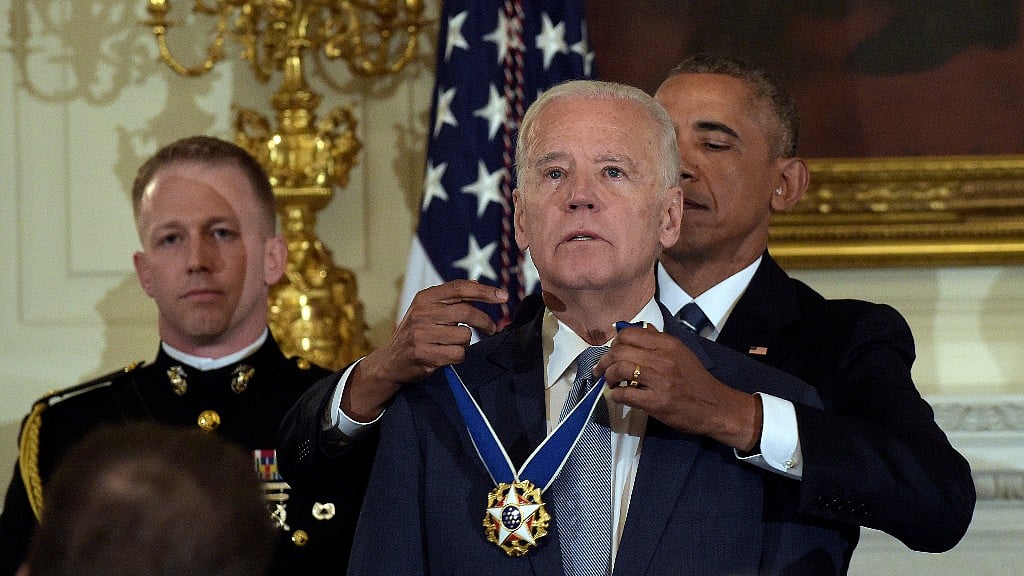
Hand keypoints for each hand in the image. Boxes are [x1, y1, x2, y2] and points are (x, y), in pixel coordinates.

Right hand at [342, 280, 507, 421]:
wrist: (391, 360)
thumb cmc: (416, 332)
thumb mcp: (427, 309)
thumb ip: (449, 298)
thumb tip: (478, 285)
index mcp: (425, 298)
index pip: (459, 288)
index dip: (484, 291)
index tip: (503, 296)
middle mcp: (422, 313)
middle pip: (466, 312)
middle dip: (484, 322)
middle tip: (492, 329)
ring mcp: (421, 333)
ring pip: (464, 336)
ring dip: (465, 342)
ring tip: (452, 344)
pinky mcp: (424, 353)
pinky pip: (457, 354)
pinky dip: (458, 356)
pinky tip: (445, 356)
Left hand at [595, 324, 761, 451]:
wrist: (715, 406)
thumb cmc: (695, 380)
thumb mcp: (681, 352)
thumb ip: (660, 340)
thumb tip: (640, 329)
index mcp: (667, 343)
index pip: (629, 334)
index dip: (614, 343)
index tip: (612, 353)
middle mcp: (663, 358)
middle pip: (619, 350)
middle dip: (604, 361)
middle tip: (601, 370)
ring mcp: (660, 380)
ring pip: (619, 369)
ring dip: (608, 377)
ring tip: (610, 383)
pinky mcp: (657, 402)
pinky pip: (625, 394)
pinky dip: (616, 395)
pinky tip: (619, 396)